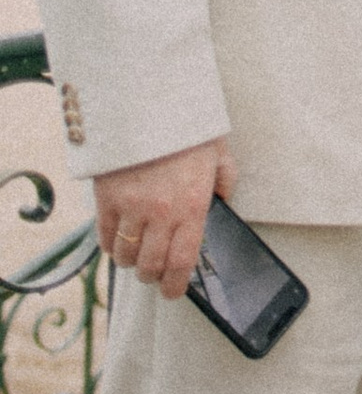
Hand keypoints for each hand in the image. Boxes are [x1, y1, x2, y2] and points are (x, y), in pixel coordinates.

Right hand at [94, 135, 235, 297]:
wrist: (148, 101)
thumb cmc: (187, 127)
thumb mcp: (219, 153)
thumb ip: (224, 181)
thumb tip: (224, 202)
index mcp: (192, 205)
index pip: (182, 263)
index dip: (176, 286)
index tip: (174, 292)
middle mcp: (161, 213)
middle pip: (151, 266)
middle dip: (153, 277)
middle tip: (155, 274)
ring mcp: (131, 207)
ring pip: (125, 256)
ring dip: (131, 262)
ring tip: (137, 256)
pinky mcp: (106, 198)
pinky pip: (104, 237)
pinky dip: (110, 245)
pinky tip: (118, 240)